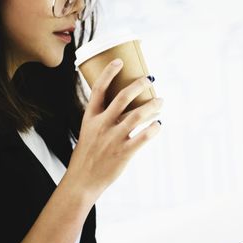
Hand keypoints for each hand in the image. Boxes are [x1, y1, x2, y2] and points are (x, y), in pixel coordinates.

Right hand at [65, 59, 161, 197]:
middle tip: (149, 79)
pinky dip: (154, 129)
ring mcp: (114, 138)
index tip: (119, 61)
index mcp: (91, 117)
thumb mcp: (88, 132)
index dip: (109, 73)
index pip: (99, 89)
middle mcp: (102, 124)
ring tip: (160, 101)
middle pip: (123, 98)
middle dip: (139, 85)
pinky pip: (144, 137)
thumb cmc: (87, 156)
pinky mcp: (124, 152)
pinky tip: (159, 125)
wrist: (82, 180)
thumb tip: (123, 110)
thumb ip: (102, 120)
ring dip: (152, 106)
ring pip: (138, 115)